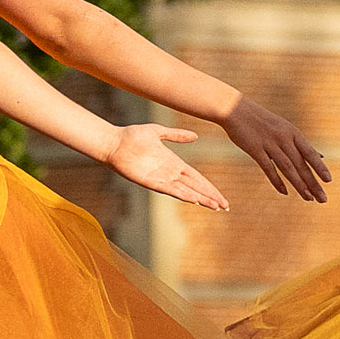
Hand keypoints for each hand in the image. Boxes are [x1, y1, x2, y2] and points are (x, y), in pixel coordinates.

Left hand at [102, 124, 228, 211]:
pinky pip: (171, 190)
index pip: (197, 178)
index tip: (221, 197)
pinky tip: (195, 199)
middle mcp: (170, 174)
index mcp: (174, 163)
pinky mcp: (151, 182)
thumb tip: (195, 136)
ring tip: (215, 207)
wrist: (114, 142)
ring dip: (201, 199)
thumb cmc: (133, 136)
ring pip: (186, 192)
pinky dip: (184, 195)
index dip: (209, 187)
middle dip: (210, 197)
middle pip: (195, 188)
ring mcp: (161, 179)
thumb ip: (176, 135)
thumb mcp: (158, 131)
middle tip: (225, 207)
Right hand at [222, 94, 329, 202]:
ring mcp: (269, 143)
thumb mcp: (285, 129)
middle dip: (313, 182)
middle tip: (323, 198)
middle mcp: (284, 138)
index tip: (329, 180)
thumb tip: (321, 156)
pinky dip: (277, 181)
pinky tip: (285, 192)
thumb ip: (302, 144)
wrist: (236, 110)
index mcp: (293, 133)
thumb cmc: (263, 122)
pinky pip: (268, 168)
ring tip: (309, 198)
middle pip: (301, 164)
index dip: (320, 167)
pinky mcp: (255, 149)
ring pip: (287, 168)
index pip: (310, 152)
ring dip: (299, 184)